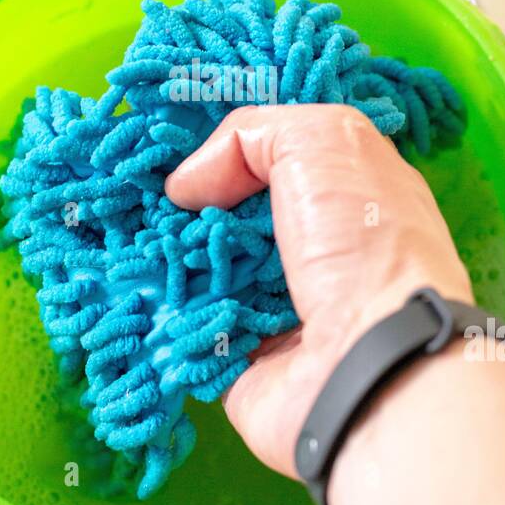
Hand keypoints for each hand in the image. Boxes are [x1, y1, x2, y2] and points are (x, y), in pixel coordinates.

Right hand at [164, 104, 472, 476]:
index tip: (175, 155)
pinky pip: (190, 333)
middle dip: (186, 210)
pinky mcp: (246, 365)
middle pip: (234, 220)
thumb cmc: (362, 243)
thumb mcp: (321, 142)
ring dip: (166, 261)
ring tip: (130, 244)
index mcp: (349, 199)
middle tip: (143, 203)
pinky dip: (163, 316)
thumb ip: (251, 136)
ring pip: (204, 274)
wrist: (374, 368)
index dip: (227, 155)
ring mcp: (281, 314)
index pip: (279, 163)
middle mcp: (318, 255)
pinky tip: (136, 291)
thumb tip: (186, 186)